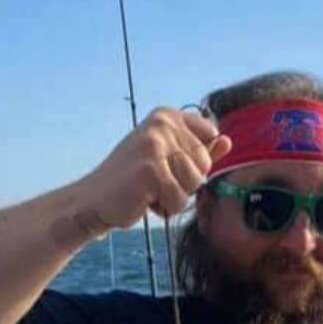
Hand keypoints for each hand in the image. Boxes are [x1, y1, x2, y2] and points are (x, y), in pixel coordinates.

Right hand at [75, 108, 232, 229]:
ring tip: (148, 190)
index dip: (194, 161)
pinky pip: (179, 200)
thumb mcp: (168, 159)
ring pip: (194, 184)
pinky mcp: (151, 169)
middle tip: (154, 181)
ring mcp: (156, 145)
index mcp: (167, 115)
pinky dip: (164, 208)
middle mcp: (162, 123)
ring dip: (174, 196)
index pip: (210, 137)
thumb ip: (198, 150)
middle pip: (204, 164)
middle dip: (185, 182)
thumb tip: (227, 141)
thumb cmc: (133, 181)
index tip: (167, 163)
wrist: (94, 200)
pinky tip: (143, 199)